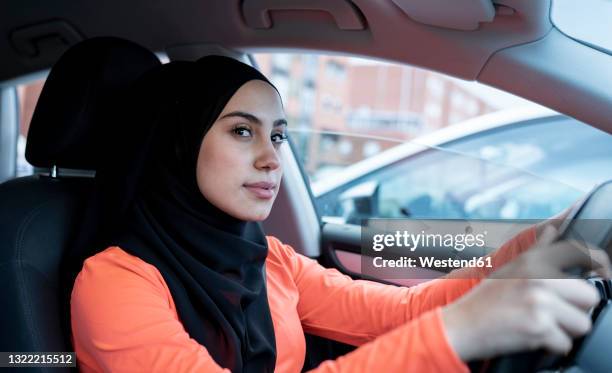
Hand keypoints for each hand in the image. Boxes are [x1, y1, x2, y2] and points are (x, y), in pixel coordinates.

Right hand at [441, 226, 609, 361]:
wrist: (460, 325)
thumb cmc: (485, 300)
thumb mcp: (510, 268)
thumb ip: (537, 250)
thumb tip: (553, 229)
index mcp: (533, 260)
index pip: (582, 251)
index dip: (601, 264)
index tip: (604, 275)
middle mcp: (539, 276)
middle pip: (590, 297)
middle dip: (575, 310)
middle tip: (552, 313)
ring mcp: (540, 301)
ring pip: (582, 323)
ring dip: (565, 330)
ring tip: (539, 325)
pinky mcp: (538, 326)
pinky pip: (565, 343)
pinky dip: (551, 346)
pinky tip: (531, 337)